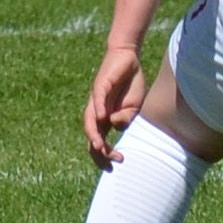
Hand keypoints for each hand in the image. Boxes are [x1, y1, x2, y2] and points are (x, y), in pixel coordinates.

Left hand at [84, 46, 148, 168]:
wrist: (129, 61)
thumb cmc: (130, 86)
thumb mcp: (133, 108)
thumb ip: (126, 119)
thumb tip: (115, 124)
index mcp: (105, 121)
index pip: (99, 142)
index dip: (105, 155)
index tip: (118, 162)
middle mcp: (97, 112)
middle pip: (91, 136)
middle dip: (99, 152)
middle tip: (111, 162)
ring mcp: (97, 100)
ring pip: (89, 120)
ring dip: (93, 135)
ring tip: (99, 147)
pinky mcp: (101, 85)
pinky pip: (97, 98)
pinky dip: (98, 109)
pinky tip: (102, 118)